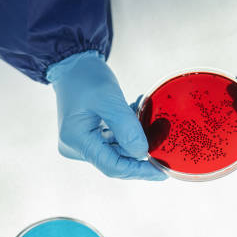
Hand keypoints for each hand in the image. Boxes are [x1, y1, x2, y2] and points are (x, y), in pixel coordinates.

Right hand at [47, 51, 166, 179]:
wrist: (72, 64)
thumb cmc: (86, 77)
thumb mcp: (108, 97)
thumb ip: (125, 126)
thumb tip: (142, 153)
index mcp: (77, 140)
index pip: (113, 167)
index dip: (139, 171)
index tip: (162, 172)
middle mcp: (77, 147)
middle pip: (116, 162)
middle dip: (141, 154)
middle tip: (165, 146)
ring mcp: (83, 143)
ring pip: (118, 151)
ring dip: (137, 138)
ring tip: (150, 119)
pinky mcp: (90, 136)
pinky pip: (115, 141)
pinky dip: (130, 131)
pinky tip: (138, 114)